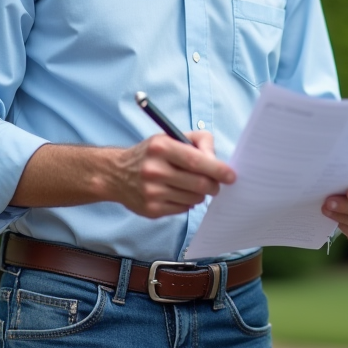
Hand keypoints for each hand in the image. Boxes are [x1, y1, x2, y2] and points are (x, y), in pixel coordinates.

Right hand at [113, 131, 235, 218]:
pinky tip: (177, 193)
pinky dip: (187, 202)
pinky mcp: (151, 210)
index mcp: (161, 148)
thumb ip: (198, 141)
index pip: (196, 161)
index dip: (218, 169)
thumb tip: (217, 160)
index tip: (231, 176)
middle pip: (199, 184)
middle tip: (215, 184)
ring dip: (200, 194)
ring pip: (194, 199)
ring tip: (191, 185)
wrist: (115, 174)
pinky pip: (183, 209)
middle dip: (214, 185)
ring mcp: (152, 192)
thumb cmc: (150, 153)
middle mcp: (154, 170)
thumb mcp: (169, 137)